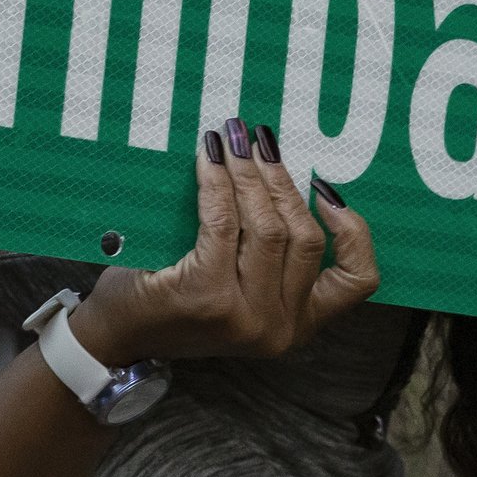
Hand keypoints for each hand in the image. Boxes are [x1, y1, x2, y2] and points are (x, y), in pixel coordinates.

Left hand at [71, 118, 378, 365]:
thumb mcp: (239, 286)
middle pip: (304, 236)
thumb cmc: (176, 300)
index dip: (353, 230)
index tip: (326, 189)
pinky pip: (223, 222)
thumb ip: (272, 254)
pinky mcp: (207, 297)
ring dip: (251, 175)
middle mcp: (279, 328)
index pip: (358, 280)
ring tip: (234, 142)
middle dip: (282, 180)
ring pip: (269, 227)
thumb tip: (286, 172)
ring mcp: (245, 316)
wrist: (118, 335)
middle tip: (259, 141)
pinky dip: (217, 182)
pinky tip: (208, 157)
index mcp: (297, 327)